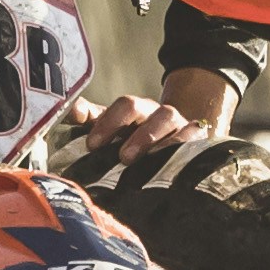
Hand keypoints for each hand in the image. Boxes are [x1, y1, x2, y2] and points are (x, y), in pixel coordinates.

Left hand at [57, 69, 241, 170]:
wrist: (179, 141)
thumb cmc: (137, 139)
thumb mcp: (114, 130)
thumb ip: (91, 120)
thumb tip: (71, 110)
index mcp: (135, 110)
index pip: (123, 106)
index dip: (108, 122)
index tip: (92, 145)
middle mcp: (156, 112)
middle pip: (145, 109)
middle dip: (133, 132)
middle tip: (123, 157)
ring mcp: (178, 124)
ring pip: (169, 120)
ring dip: (155, 140)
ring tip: (146, 163)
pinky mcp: (198, 138)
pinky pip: (195, 138)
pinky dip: (185, 146)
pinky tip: (174, 163)